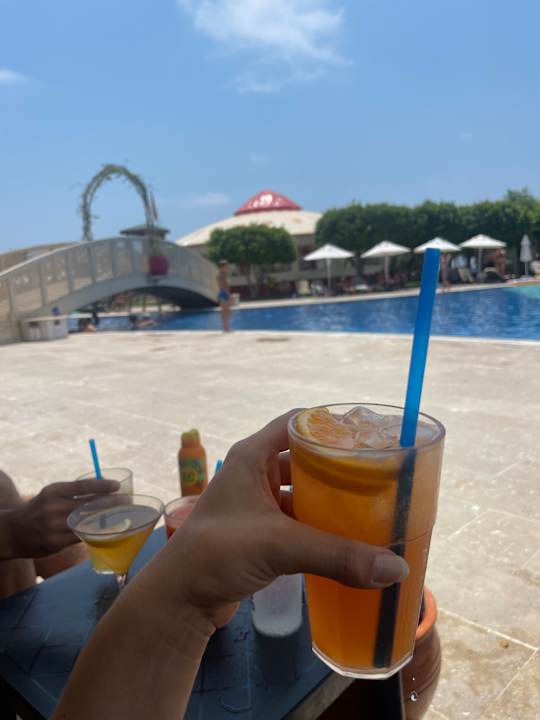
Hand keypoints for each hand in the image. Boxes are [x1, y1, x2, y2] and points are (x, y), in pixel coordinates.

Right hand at [8, 479, 119, 557]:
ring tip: (121, 516)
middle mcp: (54, 508)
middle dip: (110, 503)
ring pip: (87, 523)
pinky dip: (94, 533)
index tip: (117, 485)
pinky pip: (80, 537)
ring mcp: (54, 527)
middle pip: (88, 505)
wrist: (15, 532)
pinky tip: (105, 530)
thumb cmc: (40, 508)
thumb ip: (75, 490)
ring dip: (106, 520)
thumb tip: (104, 484)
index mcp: (54, 491)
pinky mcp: (55, 543)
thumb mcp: (53, 493)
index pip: (82, 486)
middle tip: (126, 501)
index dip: (102, 485)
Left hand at [142, 410, 408, 629]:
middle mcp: (253, 473)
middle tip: (377, 476)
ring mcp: (254, 504)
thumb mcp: (280, 546)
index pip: (296, 422)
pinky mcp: (258, 533)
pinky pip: (295, 519)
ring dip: (327, 499)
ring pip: (300, 491)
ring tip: (368, 506)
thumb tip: (398, 568)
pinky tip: (343, 538)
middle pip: (303, 458)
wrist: (178, 599)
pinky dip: (317, 525)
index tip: (366, 436)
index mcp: (252, 456)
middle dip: (336, 466)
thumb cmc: (219, 553)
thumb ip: (338, 554)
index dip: (329, 424)